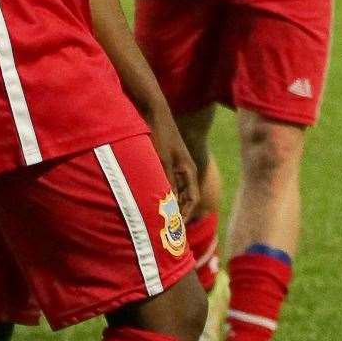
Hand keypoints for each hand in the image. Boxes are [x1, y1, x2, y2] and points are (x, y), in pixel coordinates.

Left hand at [144, 102, 199, 220]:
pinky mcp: (166, 162)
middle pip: (184, 197)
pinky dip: (161, 192)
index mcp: (188, 170)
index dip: (185, 215)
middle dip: (176, 212)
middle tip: (164, 228)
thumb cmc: (160, 134)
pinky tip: (148, 199)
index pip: (192, 199)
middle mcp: (184, 170)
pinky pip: (166, 182)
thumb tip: (169, 203)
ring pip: (175, 191)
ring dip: (167, 203)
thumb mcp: (162, 159)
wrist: (154, 112)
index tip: (175, 228)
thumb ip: (167, 180)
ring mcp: (175, 166)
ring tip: (156, 218)